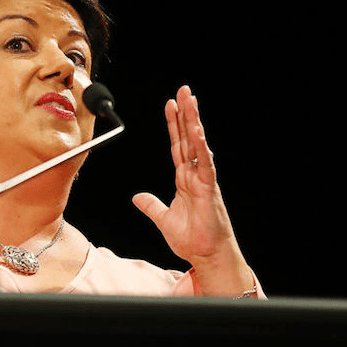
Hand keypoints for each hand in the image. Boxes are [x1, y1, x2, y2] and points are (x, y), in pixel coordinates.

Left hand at [132, 86, 241, 267]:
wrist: (206, 255)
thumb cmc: (192, 239)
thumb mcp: (163, 219)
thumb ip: (151, 205)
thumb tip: (137, 197)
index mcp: (185, 179)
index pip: (178, 146)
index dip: (174, 125)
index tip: (171, 105)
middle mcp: (196, 175)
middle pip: (189, 139)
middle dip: (186, 114)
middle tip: (184, 91)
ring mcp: (204, 180)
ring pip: (198, 145)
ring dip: (194, 123)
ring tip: (191, 101)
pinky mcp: (209, 190)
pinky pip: (205, 164)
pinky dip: (201, 148)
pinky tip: (198, 131)